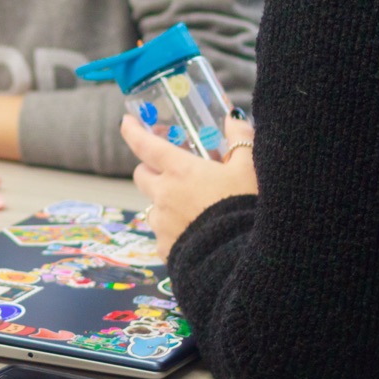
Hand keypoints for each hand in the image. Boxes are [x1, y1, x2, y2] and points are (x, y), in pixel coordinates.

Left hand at [120, 114, 255, 259]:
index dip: (133, 131)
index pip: (146, 145)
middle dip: (152, 169)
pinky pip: (164, 235)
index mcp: (181, 171)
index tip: (127, 122)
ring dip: (166, 203)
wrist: (246, 259)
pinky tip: (197, 234)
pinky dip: (175, 231)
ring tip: (194, 208)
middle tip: (173, 171)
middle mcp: (164, 195)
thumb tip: (233, 119)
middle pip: (142, 175)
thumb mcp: (251, 169)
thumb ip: (240, 140)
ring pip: (154, 207)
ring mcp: (162, 224)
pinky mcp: (165, 249)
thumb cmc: (247, 208)